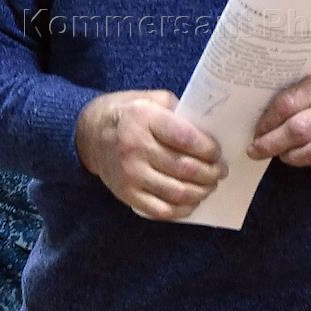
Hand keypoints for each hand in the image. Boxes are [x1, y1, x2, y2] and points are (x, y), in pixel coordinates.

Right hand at [75, 89, 226, 219]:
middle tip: (220, 171)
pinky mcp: (126, 194)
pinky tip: (192, 202)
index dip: (209, 149)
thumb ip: (179, 111)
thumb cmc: (129, 114)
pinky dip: (182, 210)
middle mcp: (135, 147)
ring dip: (201, 192)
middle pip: (185, 168)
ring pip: (177, 192)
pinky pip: (161, 210)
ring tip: (210, 186)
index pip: (186, 138)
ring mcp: (130, 174)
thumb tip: (210, 131)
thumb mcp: (151, 99)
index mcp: (144, 119)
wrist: (90, 134)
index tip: (218, 152)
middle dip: (211, 173)